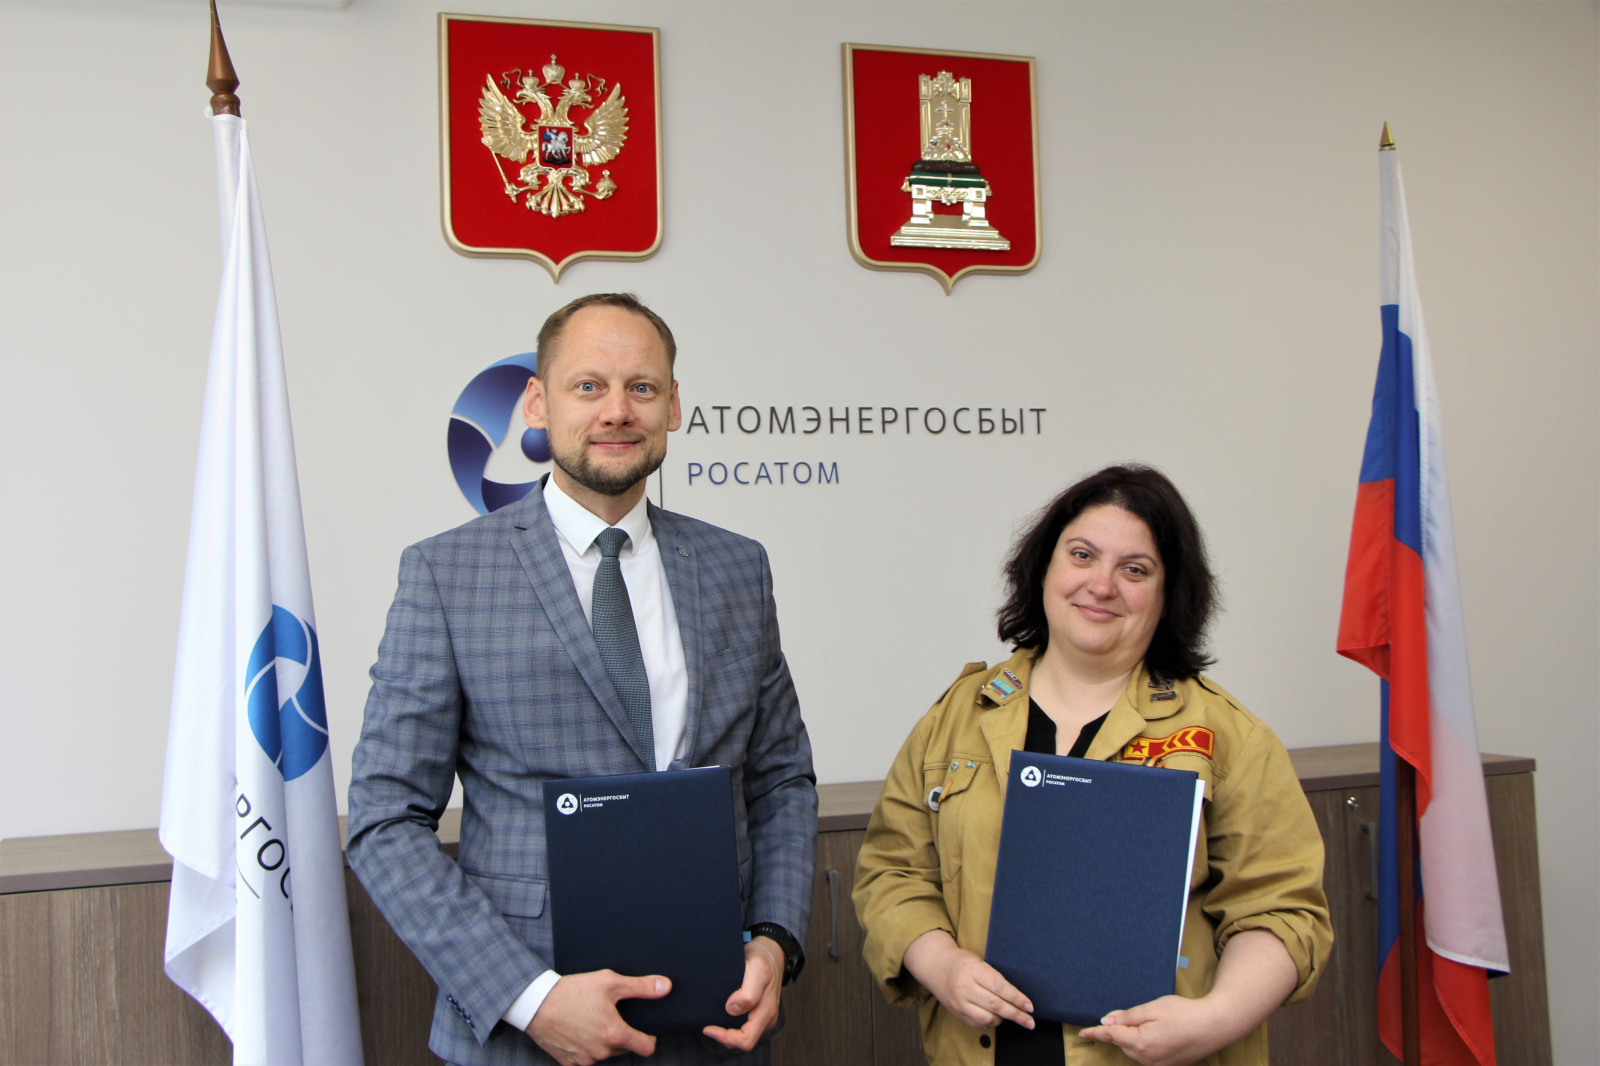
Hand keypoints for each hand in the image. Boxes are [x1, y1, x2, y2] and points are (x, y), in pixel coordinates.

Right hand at [524, 969, 669, 1065]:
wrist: (536, 1003)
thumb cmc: (573, 991)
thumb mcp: (609, 982)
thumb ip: (640, 987)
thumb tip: (666, 987)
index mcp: (615, 1034)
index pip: (647, 1047)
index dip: (649, 1037)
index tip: (644, 1028)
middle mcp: (601, 1052)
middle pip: (625, 1049)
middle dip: (622, 1035)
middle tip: (610, 1015)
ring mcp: (585, 1060)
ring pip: (605, 1054)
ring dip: (604, 1042)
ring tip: (592, 1020)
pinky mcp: (570, 1063)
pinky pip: (586, 1058)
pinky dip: (586, 1047)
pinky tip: (579, 1030)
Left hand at [703, 936, 783, 1050]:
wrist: (772, 950)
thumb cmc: (763, 958)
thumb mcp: (757, 969)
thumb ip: (748, 992)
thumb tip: (732, 1010)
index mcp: (766, 1010)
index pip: (746, 1039)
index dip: (726, 1037)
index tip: (709, 1027)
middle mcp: (767, 1016)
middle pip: (745, 1041)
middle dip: (726, 1037)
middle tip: (709, 1028)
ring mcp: (765, 1015)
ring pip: (745, 1035)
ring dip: (729, 1032)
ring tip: (714, 1021)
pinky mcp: (761, 1011)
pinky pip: (746, 1026)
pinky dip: (733, 1025)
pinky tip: (723, 1015)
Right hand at [901, 929, 1034, 1029]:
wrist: (936, 966)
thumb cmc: (962, 962)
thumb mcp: (979, 961)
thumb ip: (994, 978)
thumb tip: (1017, 997)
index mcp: (973, 970)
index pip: (1000, 987)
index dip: (1017, 998)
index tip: (1030, 1006)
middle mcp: (965, 987)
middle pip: (996, 1005)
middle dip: (1016, 1014)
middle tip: (1030, 1021)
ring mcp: (959, 1002)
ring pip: (987, 1018)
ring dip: (1003, 1019)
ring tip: (1010, 1015)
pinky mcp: (956, 1012)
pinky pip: (978, 1024)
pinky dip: (990, 1023)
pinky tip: (995, 1018)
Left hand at [1077, 994, 1223, 1065]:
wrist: (1214, 1027)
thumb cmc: (1184, 1014)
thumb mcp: (1153, 1008)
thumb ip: (1128, 1016)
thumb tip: (1106, 1022)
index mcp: (1141, 1043)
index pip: (1112, 1037)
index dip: (1096, 1033)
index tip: (1082, 1032)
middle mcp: (1147, 1059)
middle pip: (1123, 1043)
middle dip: (1121, 1030)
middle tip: (1134, 1016)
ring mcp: (1158, 1065)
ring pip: (1134, 1050)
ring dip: (1133, 1038)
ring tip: (1154, 1023)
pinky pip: (1147, 1056)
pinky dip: (1144, 1045)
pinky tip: (1157, 1033)